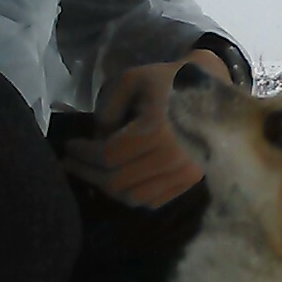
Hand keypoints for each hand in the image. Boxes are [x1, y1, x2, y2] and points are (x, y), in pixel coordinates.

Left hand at [61, 49, 230, 207]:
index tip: (69, 146)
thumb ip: (107, 108)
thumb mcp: (131, 80)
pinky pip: (152, 200)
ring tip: (94, 173)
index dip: (82, 154)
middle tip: (72, 163)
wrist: (212, 91)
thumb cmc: (168, 81)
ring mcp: (184, 174)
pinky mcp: (190, 181)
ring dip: (108, 188)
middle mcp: (172, 158)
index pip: (108, 156)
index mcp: (156, 131)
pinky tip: (120, 179)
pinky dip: (131, 195)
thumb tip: (98, 140)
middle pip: (117, 181)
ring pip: (133, 197)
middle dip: (88, 174)